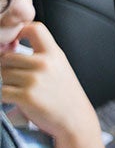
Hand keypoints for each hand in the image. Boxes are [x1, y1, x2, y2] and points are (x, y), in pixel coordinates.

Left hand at [0, 22, 97, 140]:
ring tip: (21, 90)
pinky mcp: (26, 96)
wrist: (75, 119)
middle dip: (7, 68)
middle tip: (19, 78)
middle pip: (7, 56)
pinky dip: (5, 96)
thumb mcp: (60, 67)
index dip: (20, 31)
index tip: (16, 42)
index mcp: (54, 54)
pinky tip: (17, 99)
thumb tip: (8, 46)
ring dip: (6, 83)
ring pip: (2, 74)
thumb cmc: (64, 94)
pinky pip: (1, 91)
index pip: (34, 29)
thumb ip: (40, 55)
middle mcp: (44, 64)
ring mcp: (34, 80)